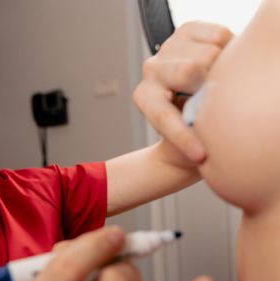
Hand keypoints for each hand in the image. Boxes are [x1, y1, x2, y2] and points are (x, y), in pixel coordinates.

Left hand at [133, 21, 232, 163]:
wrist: (194, 102)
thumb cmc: (191, 126)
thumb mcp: (190, 140)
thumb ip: (194, 133)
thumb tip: (205, 118)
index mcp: (145, 98)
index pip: (164, 116)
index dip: (183, 137)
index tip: (199, 155)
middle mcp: (151, 71)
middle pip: (189, 70)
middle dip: (209, 85)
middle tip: (217, 97)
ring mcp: (168, 48)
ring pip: (209, 52)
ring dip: (221, 68)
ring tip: (217, 82)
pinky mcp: (188, 31)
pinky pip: (219, 35)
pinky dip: (228, 49)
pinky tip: (221, 64)